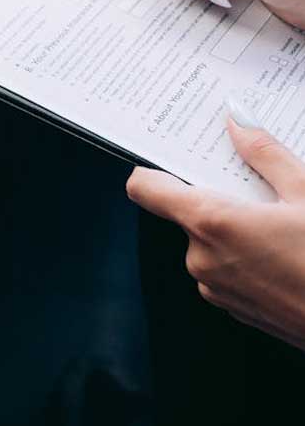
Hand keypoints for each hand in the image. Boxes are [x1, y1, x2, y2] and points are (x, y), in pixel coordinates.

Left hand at [127, 118, 304, 349]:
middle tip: (254, 182)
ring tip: (280, 217)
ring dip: (234, 225)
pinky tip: (283, 248)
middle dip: (217, 194)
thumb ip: (266, 154)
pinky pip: (225, 266)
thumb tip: (238, 120)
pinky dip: (244, 252)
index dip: (152, 168)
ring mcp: (215, 287)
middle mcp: (201, 257)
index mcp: (209, 223)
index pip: (144, 188)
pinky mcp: (235, 308)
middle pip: (186, 210)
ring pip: (208, 239)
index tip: (167, 155)